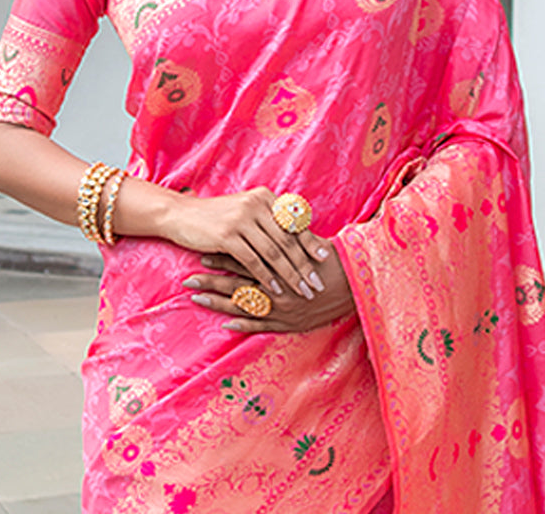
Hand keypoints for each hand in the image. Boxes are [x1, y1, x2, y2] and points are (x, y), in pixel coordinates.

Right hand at [163, 185, 329, 300]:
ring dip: (289, 275)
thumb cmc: (217, 217)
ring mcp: (242, 219)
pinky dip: (266, 277)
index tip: (324, 260)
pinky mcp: (227, 235)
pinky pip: (253, 260)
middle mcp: (256, 204)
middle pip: (287, 239)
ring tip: (301, 291)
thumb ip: (269, 220)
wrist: (181, 215)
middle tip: (317, 283)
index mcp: (265, 197)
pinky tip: (274, 291)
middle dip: (304, 264)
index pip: (293, 223)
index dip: (310, 242)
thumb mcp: (246, 211)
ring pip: (274, 252)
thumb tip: (298, 237)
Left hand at [182, 241, 355, 332]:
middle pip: (237, 284)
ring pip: (244, 306)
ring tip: (197, 298)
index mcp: (278, 264)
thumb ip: (286, 234)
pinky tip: (226, 323)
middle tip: (188, 278)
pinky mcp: (289, 323)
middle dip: (212, 281)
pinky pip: (263, 325)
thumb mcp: (309, 241)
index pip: (244, 260)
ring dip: (219, 302)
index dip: (222, 258)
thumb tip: (268, 220)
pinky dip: (244, 324)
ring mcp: (281, 308)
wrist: (357, 285)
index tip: (202, 253)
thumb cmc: (334, 260)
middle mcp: (276, 286)